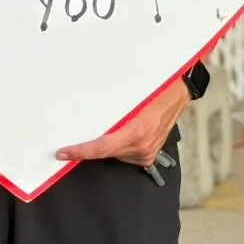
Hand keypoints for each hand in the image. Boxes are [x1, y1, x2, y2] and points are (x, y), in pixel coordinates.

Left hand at [57, 79, 189, 167]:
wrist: (179, 90)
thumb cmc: (157, 88)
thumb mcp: (131, 96)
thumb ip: (111, 110)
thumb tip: (86, 114)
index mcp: (137, 131)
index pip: (102, 147)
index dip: (81, 152)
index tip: (64, 153)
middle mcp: (142, 145)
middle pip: (106, 152)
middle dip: (90, 145)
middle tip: (75, 139)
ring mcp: (147, 152)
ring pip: (114, 154)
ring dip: (106, 145)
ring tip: (110, 126)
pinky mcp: (149, 154)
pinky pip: (124, 154)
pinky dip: (117, 146)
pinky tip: (118, 134)